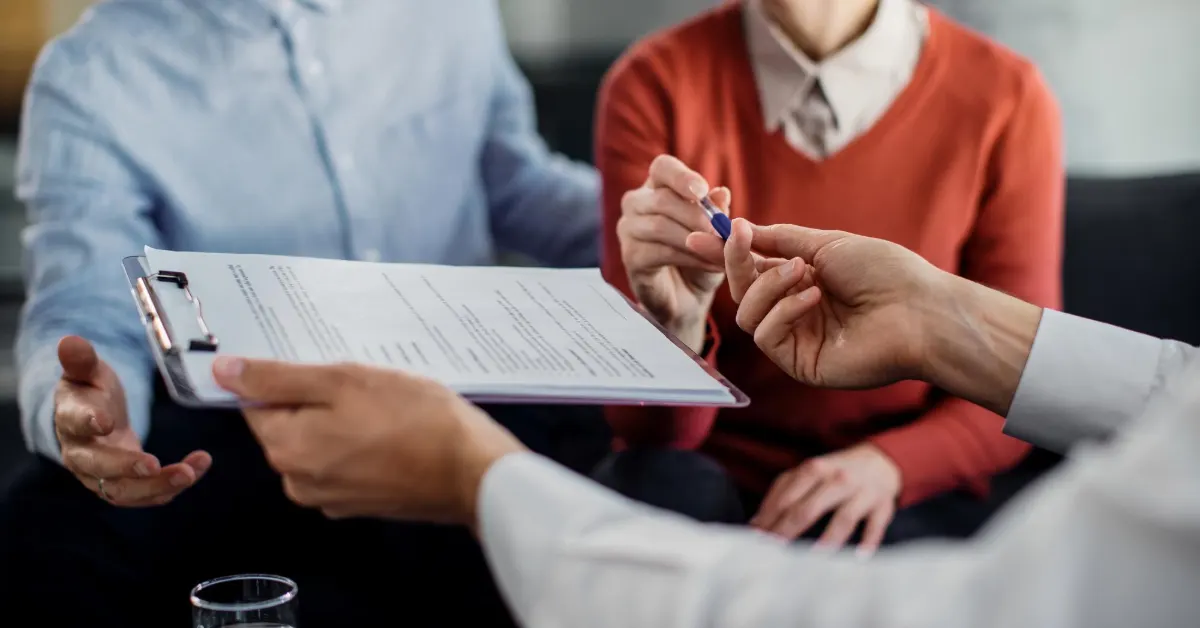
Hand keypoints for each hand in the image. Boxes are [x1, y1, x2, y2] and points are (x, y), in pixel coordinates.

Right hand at [54, 336, 209, 505]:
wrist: (94, 418)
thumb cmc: (91, 391)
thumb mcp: (88, 371)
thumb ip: (82, 360)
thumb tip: (70, 341)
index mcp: (70, 420)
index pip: (74, 423)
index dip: (88, 422)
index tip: (106, 421)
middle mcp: (81, 455)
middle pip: (98, 467)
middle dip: (126, 467)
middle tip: (154, 464)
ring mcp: (102, 476)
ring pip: (124, 491)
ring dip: (157, 485)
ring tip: (189, 473)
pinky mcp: (125, 486)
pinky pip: (147, 494)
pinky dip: (172, 486)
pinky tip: (198, 468)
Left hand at [212, 357, 526, 525]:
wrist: (472, 471)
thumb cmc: (414, 419)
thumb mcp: (344, 382)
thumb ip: (278, 379)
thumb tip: (223, 372)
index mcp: (286, 449)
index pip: (258, 403)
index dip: (287, 377)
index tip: (322, 366)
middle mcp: (298, 482)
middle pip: (290, 425)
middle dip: (319, 400)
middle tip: (362, 383)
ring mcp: (331, 498)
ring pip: (321, 443)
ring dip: (343, 420)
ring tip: (384, 405)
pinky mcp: (361, 504)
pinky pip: (346, 462)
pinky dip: (362, 443)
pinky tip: (393, 429)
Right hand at [618, 155, 730, 349]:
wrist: (688, 298)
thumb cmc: (700, 257)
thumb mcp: (715, 233)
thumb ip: (717, 212)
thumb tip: (721, 192)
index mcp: (658, 187)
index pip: (662, 167)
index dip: (681, 176)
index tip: (702, 191)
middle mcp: (637, 203)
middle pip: (662, 199)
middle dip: (697, 216)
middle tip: (724, 232)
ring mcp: (628, 230)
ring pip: (660, 226)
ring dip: (696, 239)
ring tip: (723, 253)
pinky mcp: (630, 257)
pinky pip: (659, 252)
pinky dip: (690, 258)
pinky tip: (711, 265)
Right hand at [690, 218, 946, 388]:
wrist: (920, 309)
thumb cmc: (884, 272)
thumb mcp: (825, 243)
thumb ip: (779, 240)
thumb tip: (739, 229)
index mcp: (802, 282)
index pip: (752, 269)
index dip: (726, 254)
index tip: (700, 235)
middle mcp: (795, 311)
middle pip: (742, 291)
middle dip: (736, 263)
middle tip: (738, 237)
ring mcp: (796, 339)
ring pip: (747, 314)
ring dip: (768, 286)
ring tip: (804, 272)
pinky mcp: (800, 363)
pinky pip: (766, 335)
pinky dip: (783, 310)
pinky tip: (813, 298)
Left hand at [750, 444, 900, 553]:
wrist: (879, 461)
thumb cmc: (835, 472)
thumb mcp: (808, 473)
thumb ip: (782, 492)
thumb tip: (755, 523)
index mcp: (815, 469)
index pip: (787, 497)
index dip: (770, 519)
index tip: (756, 539)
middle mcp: (838, 479)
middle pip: (809, 508)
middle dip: (788, 531)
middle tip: (774, 552)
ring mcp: (862, 493)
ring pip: (843, 518)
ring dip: (828, 540)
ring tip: (812, 560)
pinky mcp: (882, 506)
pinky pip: (875, 525)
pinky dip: (868, 541)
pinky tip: (858, 557)